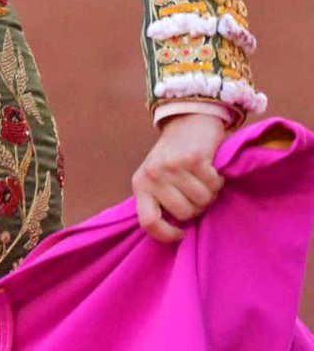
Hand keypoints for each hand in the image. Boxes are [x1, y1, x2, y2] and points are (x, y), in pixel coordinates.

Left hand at [132, 112, 226, 242]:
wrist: (188, 121)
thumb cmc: (174, 157)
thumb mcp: (158, 179)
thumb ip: (161, 202)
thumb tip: (175, 234)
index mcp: (140, 184)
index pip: (148, 222)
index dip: (167, 235)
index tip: (182, 233)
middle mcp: (152, 175)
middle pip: (185, 214)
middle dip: (196, 206)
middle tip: (194, 189)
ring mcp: (171, 166)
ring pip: (202, 201)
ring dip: (209, 192)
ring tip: (201, 177)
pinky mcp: (191, 158)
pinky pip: (212, 184)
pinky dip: (216, 179)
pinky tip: (209, 168)